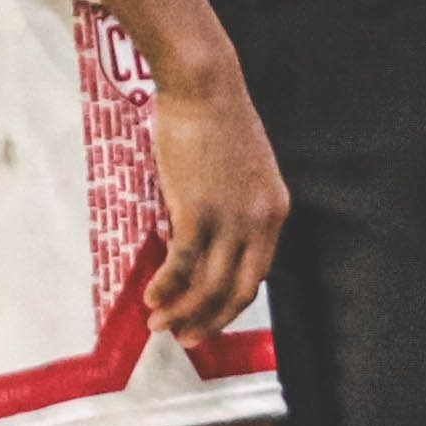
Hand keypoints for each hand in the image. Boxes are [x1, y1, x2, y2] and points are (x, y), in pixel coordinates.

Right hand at [143, 54, 287, 336]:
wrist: (204, 87)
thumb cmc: (216, 121)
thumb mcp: (242, 173)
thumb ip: (234, 210)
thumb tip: (204, 243)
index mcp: (275, 213)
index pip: (258, 276)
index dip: (231, 305)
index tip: (208, 320)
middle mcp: (260, 222)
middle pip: (238, 291)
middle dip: (209, 322)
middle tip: (185, 338)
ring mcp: (230, 219)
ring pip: (208, 286)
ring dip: (182, 312)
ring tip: (159, 324)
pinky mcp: (198, 211)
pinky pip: (181, 264)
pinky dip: (165, 287)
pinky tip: (150, 296)